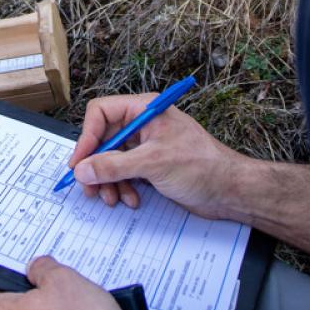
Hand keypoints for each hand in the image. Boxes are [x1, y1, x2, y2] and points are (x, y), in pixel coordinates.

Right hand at [68, 94, 247, 217]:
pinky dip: (123, 187)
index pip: (101, 113)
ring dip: (109, 181)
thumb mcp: (153, 163)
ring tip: (113, 199)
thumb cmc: (202, 166)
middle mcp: (142, 124)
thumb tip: (83, 169)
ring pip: (111, 160)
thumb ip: (114, 166)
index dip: (87, 138)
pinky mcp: (150, 165)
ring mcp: (146, 145)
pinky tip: (131, 200)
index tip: (80, 163)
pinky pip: (124, 173)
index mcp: (144, 110)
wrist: (229, 190)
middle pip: (103, 140)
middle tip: (89, 189)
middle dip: (96, 166)